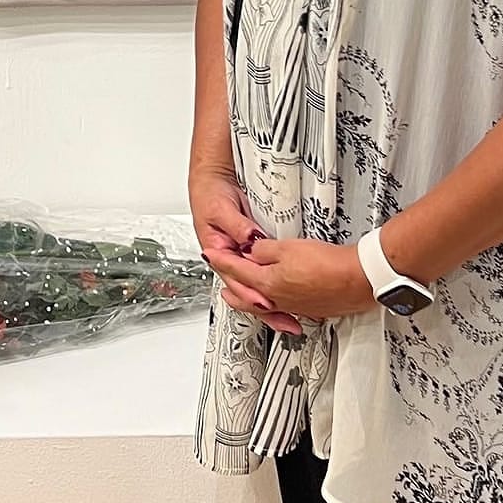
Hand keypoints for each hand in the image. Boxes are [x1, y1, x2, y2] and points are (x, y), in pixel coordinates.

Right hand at [189, 159, 301, 336]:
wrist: (211, 180)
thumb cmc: (211, 194)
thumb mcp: (223, 210)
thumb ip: (238, 227)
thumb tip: (251, 241)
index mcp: (218, 253)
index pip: (236, 280)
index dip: (252, 293)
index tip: (267, 303)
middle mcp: (229, 259)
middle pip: (248, 291)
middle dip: (267, 310)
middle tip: (288, 322)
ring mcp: (240, 257)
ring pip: (256, 287)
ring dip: (273, 305)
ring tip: (292, 320)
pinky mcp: (250, 252)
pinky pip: (262, 275)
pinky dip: (274, 288)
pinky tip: (288, 296)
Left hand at [213, 234, 372, 335]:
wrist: (357, 279)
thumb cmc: (327, 265)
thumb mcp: (287, 247)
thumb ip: (264, 250)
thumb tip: (251, 251)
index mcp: (267, 283)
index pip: (236, 270)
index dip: (221, 260)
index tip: (211, 254)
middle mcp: (276, 300)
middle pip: (243, 294)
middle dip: (230, 284)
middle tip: (220, 279)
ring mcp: (292, 306)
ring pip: (260, 304)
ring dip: (247, 296)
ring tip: (240, 292)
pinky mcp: (308, 308)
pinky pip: (279, 308)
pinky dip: (268, 304)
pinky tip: (273, 301)